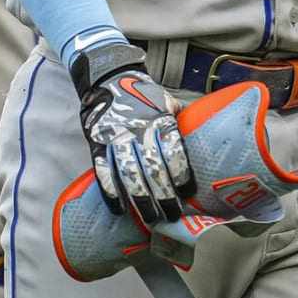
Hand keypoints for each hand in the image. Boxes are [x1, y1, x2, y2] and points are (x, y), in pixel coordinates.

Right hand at [79, 69, 196, 224]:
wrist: (109, 78)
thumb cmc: (143, 95)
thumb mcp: (166, 102)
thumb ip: (179, 123)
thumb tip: (200, 144)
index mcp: (160, 119)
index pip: (174, 150)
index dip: (182, 174)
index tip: (188, 193)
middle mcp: (139, 130)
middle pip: (154, 168)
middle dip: (165, 196)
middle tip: (173, 216)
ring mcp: (116, 137)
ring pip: (130, 174)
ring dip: (141, 200)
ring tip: (151, 219)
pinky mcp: (97, 144)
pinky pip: (103, 172)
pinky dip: (111, 193)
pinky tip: (120, 210)